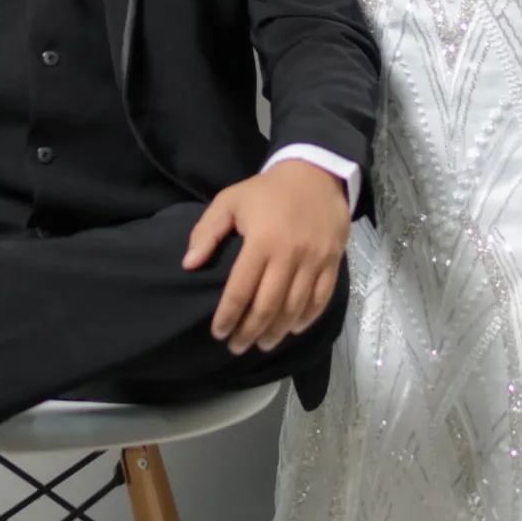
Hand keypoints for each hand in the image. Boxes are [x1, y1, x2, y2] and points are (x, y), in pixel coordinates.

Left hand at [182, 160, 350, 354]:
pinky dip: (307, 317)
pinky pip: (321, 297)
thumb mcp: (229, 201)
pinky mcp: (332, 261)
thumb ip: (206, 232)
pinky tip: (293, 329)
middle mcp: (289, 255)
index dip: (228, 316)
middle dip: (251, 331)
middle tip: (237, 347)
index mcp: (261, 241)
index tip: (218, 333)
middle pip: (268, 305)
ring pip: (295, 307)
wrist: (315, 173)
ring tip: (263, 344)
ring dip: (278, 331)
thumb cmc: (266, 191)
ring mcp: (314, 260)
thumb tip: (189, 264)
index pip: (241, 289)